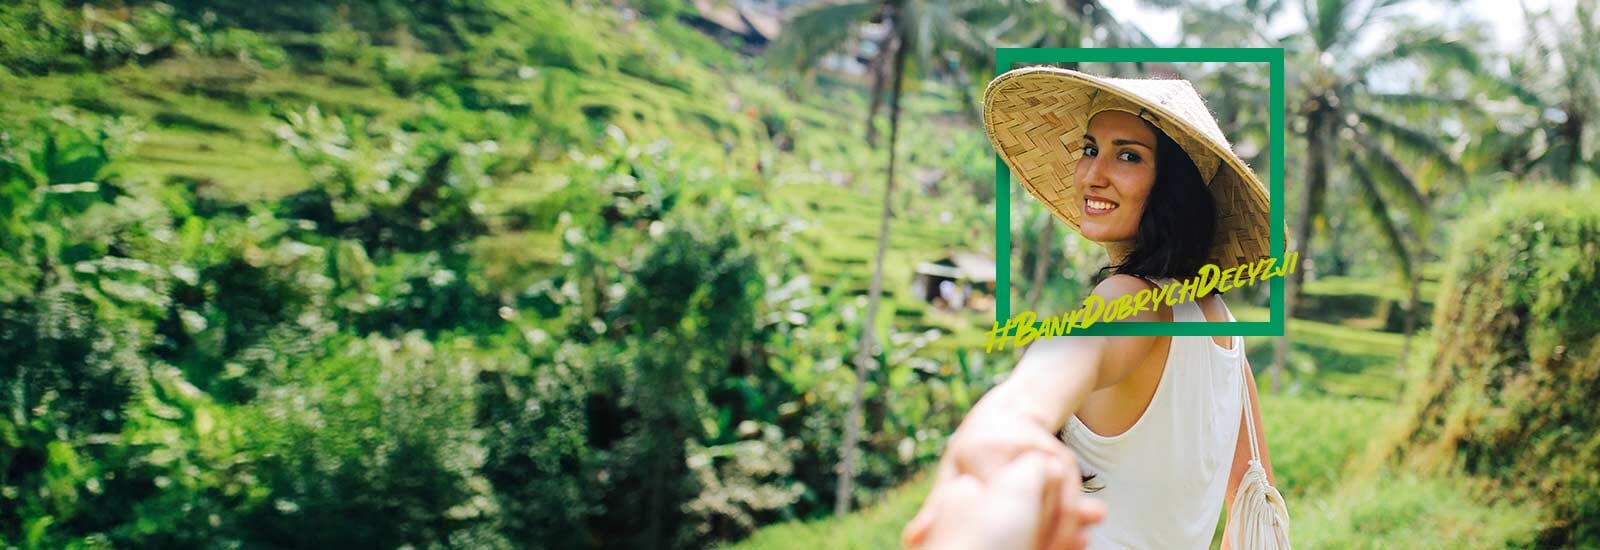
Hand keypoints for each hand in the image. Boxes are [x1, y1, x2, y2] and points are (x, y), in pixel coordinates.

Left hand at [903, 408, 1104, 548]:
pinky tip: (1065, 547)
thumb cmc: (977, 442)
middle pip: (1028, 507)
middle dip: (1031, 539)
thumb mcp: (955, 467)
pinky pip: (1070, 502)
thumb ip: (939, 505)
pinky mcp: (1066, 461)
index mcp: (983, 451)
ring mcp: (1047, 454)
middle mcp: (1019, 450)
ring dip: (1056, 538)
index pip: (992, 502)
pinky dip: (1068, 528)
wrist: (1016, 406)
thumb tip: (912, 540)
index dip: (992, 533)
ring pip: (1056, 507)